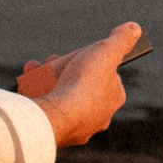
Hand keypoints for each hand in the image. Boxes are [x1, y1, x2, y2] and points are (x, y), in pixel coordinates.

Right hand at [18, 20, 142, 148]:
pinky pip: (43, 109)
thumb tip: (135, 28)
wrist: (56, 117)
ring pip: (58, 96)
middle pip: (78, 84)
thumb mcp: (106, 51)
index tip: (79, 53)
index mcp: (111, 100)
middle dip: (62, 67)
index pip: (103, 74)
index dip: (89, 59)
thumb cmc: (84, 84)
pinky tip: (28, 83)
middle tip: (53, 59)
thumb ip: (121, 40)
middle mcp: (96, 118)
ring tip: (35, 68)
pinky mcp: (52, 133)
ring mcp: (73, 127)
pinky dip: (34, 93)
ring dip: (44, 77)